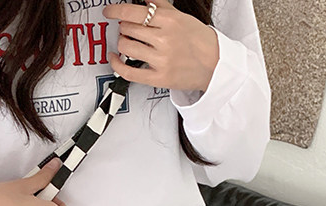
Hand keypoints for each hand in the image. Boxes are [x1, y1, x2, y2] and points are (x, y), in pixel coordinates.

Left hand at [102, 0, 218, 93]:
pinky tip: (115, 58)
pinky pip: (129, 72)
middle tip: (128, 29)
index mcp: (169, 21)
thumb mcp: (182, 17)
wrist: (215, 65)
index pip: (134, 12)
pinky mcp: (159, 78)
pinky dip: (117, 64)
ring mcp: (161, 60)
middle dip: (124, 27)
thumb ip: (161, 6)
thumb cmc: (200, 41)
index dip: (116, 10)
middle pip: (128, 28)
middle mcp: (164, 40)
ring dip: (122, 42)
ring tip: (128, 42)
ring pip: (126, 46)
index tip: (109, 11)